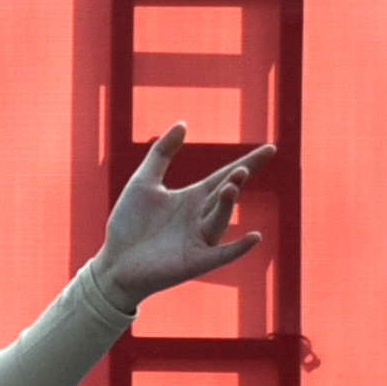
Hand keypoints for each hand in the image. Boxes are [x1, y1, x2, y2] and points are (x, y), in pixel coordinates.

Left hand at [92, 128, 272, 307]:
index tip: (271, 149)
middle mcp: (200, 217)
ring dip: (227, 205)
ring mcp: (199, 240)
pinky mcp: (194, 262)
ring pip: (220, 220)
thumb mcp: (144, 181)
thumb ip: (162, 153)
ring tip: (231, 187)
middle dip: (234, 182)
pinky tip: (254, 237)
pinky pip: (222, 255)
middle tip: (241, 170)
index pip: (225, 176)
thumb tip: (184, 123)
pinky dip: (238, 248)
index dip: (249, 162)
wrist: (115, 261)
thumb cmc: (129, 223)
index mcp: (193, 197)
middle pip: (225, 195)